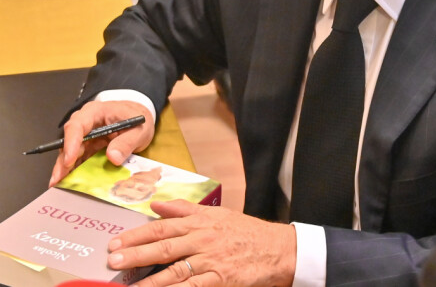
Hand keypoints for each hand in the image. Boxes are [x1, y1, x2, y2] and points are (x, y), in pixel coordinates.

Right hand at [49, 100, 154, 185]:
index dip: (71, 142)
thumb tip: (113, 157)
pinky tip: (72, 185)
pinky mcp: (89, 150)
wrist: (142, 119)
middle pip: (68, 142)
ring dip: (66, 170)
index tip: (70, 159)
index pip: (77, 125)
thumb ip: (127, 142)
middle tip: (59, 179)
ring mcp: (86, 138)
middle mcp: (86, 125)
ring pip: (70, 154)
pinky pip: (79, 162)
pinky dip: (75, 173)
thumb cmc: (138, 119)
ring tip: (62, 187)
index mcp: (95, 112)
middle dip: (63, 162)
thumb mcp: (139, 129)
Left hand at [107, 200, 296, 286]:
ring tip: (126, 285)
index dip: (137, 234)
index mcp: (200, 221)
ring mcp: (210, 260)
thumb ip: (184, 208)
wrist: (276, 248)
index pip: (163, 226)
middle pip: (164, 246)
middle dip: (136, 254)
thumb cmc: (245, 231)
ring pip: (174, 270)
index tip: (116, 241)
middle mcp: (203, 238)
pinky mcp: (220, 279)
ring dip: (147, 279)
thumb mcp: (216, 214)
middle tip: (112, 259)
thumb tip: (156, 203)